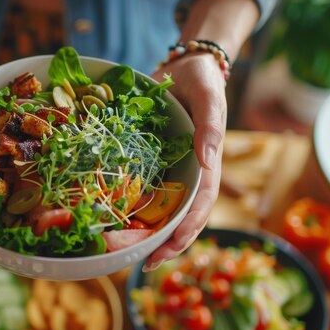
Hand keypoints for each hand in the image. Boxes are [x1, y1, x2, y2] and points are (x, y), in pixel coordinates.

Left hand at [144, 54, 225, 270]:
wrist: (184, 65)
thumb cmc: (200, 80)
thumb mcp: (209, 97)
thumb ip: (211, 127)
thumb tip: (209, 162)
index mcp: (207, 162)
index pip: (201, 203)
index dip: (187, 228)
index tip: (170, 247)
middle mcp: (190, 171)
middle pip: (183, 215)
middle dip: (168, 242)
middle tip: (146, 264)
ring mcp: (173, 168)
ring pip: (165, 208)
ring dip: (152, 232)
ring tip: (130, 254)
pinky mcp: (156, 160)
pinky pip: (148, 188)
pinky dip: (137, 207)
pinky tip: (118, 220)